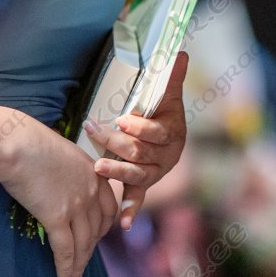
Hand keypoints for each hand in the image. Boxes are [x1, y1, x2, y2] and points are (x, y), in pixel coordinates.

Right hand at [1, 116, 119, 276]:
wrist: (17, 143)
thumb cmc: (30, 141)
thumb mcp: (60, 151)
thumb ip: (68, 169)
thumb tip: (59, 179)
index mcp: (94, 173)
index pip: (108, 208)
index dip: (103, 227)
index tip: (96, 238)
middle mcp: (91, 191)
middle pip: (96, 229)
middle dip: (90, 250)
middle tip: (84, 264)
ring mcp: (77, 205)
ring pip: (83, 244)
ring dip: (79, 265)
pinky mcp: (58, 217)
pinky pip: (65, 250)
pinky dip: (66, 267)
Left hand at [83, 50, 187, 230]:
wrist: (166, 131)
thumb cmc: (162, 107)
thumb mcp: (166, 92)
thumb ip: (171, 75)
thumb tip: (180, 52)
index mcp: (174, 133)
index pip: (157, 133)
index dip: (140, 127)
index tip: (121, 120)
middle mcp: (167, 156)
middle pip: (141, 154)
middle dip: (117, 143)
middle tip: (94, 131)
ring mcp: (155, 172)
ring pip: (137, 176)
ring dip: (118, 173)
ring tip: (98, 167)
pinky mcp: (144, 184)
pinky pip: (138, 198)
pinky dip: (131, 210)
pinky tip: (123, 224)